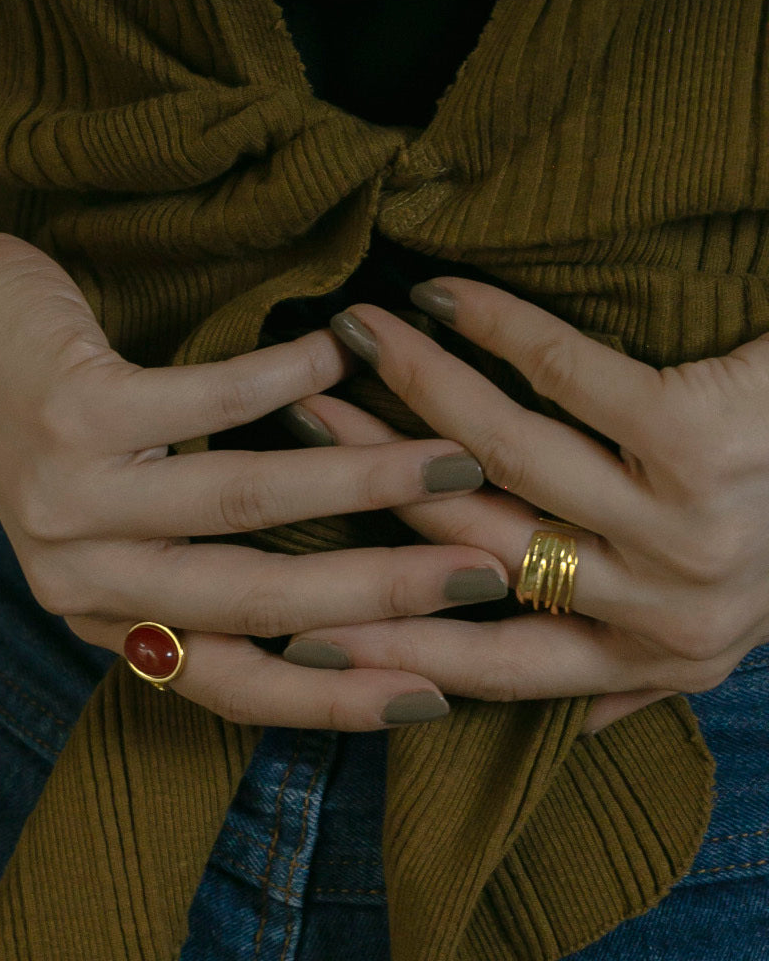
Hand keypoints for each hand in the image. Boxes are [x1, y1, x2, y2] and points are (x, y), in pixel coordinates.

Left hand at [0, 231, 511, 728]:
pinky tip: (340, 356)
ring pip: (243, 502)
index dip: (335, 695)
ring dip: (359, 484)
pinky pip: (206, 401)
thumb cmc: (54, 425)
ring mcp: (74, 495)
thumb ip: (194, 563)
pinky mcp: (77, 411)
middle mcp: (82, 575)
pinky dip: (286, 380)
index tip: (433, 693)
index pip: (232, 680)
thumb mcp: (117, 521)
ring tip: (447, 459)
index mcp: (101, 615)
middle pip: (255, 601)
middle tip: (484, 572)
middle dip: (384, 594)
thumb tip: (338, 603)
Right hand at [283, 277, 768, 733]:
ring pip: (498, 454)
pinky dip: (492, 328)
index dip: (388, 647)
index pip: (490, 668)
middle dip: (366, 478)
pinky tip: (442, 296)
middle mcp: (662, 612)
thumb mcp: (708, 628)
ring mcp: (680, 532)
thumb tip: (516, 707)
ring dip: (410, 386)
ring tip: (352, 335)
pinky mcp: (700, 443)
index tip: (300, 622)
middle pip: (465, 544)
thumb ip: (621, 672)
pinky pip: (563, 375)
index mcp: (654, 658)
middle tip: (295, 418)